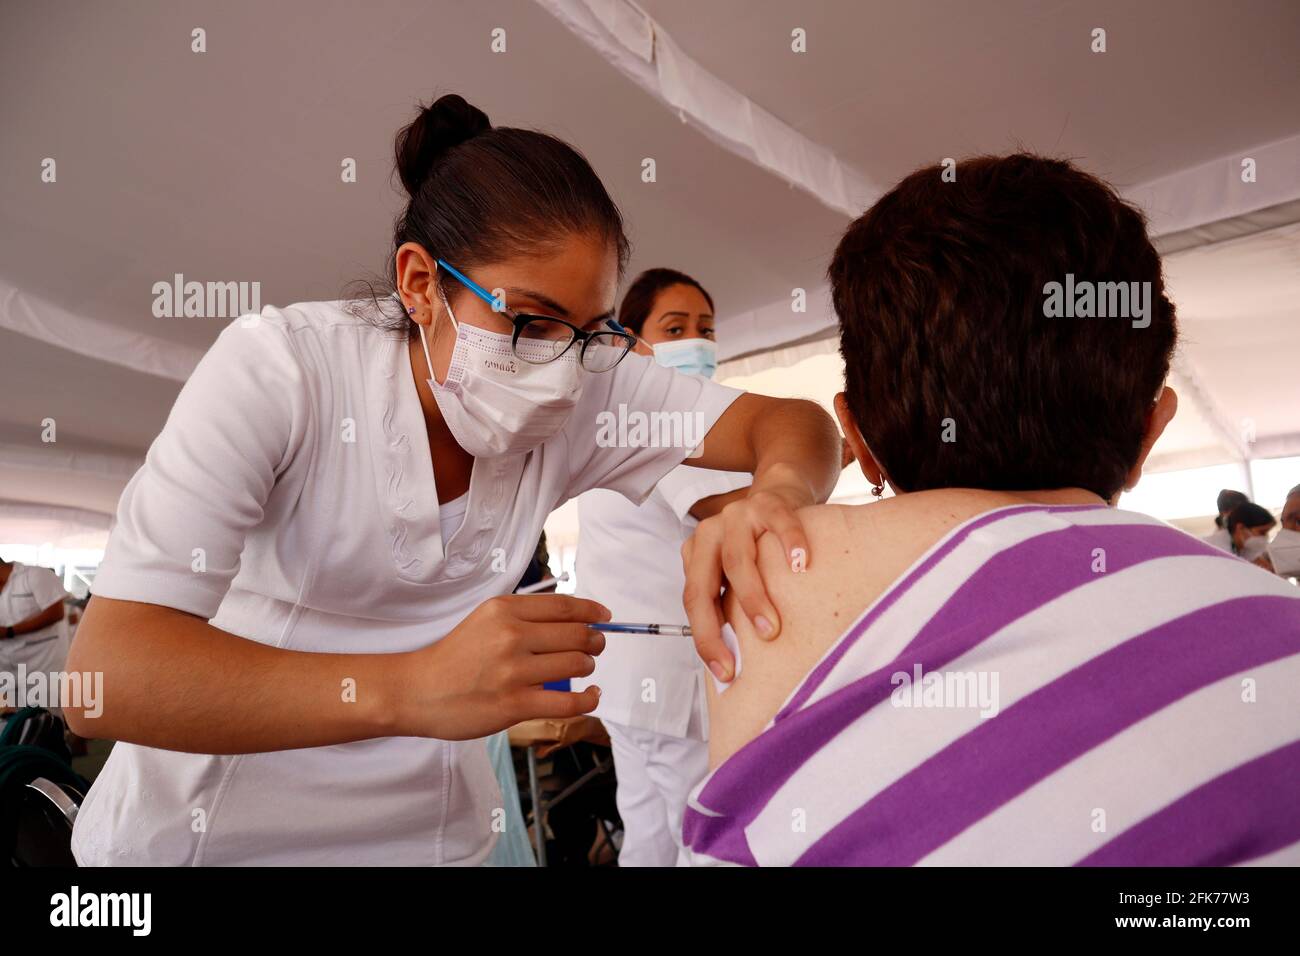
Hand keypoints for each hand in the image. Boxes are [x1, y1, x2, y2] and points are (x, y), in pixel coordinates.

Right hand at [395, 594, 609, 739]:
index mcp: (504, 610)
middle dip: (594, 642)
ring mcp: (513, 671)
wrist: (419, 691)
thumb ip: (524, 616)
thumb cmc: (455, 656)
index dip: (592, 611)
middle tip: (594, 648)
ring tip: (582, 671)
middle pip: (577, 634)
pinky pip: (569, 702)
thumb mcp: (485, 619)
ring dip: (588, 668)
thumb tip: (575, 618)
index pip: (564, 606)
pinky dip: (588, 700)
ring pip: (577, 665)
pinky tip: (591, 696)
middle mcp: (511, 636)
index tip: (605, 617)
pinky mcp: (515, 704)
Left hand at [682, 477, 812, 682]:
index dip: (705, 639)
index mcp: (698, 555)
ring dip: (753, 597)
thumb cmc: (762, 544)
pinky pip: (780, 524)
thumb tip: (739, 660)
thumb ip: (732, 602)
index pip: (692, 602)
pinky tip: (802, 566)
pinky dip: (791, 544)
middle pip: (703, 584)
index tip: (723, 671)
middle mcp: (710, 534)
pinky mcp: (769, 502)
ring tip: (771, 628)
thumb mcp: (738, 572)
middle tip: (740, 658)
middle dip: (718, 625)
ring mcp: (738, 515)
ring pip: (738, 559)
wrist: (783, 492)